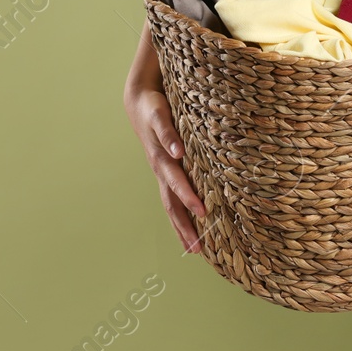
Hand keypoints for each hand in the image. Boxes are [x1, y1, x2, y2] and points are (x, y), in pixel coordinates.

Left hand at [125, 85, 209, 254]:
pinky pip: (167, 134)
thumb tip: (210, 187)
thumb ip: (191, 168)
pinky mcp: (159, 122)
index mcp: (165, 175)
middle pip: (171, 200)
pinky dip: (172, 144)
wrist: (141, 100)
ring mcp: (160, 146)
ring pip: (170, 173)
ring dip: (183, 192)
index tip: (194, 250)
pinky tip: (179, 153)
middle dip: (184, 223)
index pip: (173, 208)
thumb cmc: (164, 128)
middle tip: (196, 245)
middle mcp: (161, 166)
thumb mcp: (179, 151)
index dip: (182, 229)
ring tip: (198, 208)